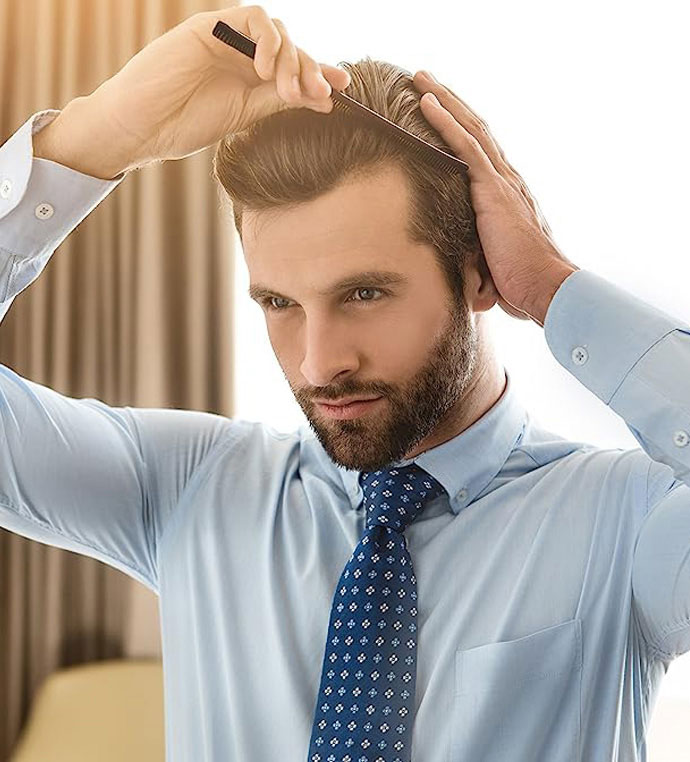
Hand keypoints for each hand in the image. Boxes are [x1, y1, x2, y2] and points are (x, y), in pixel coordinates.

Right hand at [44, 5, 350, 176]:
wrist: (143, 126)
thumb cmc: (186, 124)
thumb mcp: (244, 116)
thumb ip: (280, 102)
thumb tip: (326, 99)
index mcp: (251, 79)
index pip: (294, 70)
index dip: (320, 75)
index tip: (343, 90)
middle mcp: (243, 55)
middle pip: (292, 49)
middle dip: (311, 70)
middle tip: (321, 94)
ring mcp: (228, 39)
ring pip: (277, 32)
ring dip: (293, 59)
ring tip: (290, 91)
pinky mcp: (212, 27)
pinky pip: (252, 19)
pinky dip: (268, 41)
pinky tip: (267, 71)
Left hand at [412, 71, 578, 323]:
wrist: (546, 288)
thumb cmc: (519, 284)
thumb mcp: (489, 262)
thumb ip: (472, 251)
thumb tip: (454, 267)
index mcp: (506, 195)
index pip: (481, 152)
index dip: (462, 129)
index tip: (440, 111)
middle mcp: (507, 180)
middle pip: (476, 130)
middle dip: (450, 103)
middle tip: (425, 82)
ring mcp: (502, 182)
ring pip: (470, 129)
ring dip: (444, 100)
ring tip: (420, 79)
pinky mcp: (493, 191)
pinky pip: (466, 147)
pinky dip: (445, 123)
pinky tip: (427, 104)